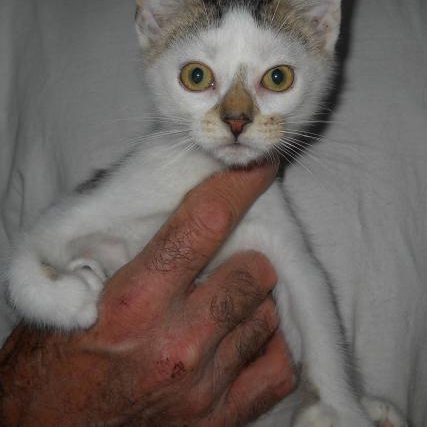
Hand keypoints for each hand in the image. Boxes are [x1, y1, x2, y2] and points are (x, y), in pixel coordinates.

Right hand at [0, 164, 294, 425]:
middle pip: (253, 272)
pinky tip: (245, 341)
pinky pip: (277, 370)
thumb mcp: (76, 287)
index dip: (238, 187)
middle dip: (246, 258)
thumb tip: (166, 194)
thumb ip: (124, 239)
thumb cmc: (58, 354)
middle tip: (227, 261)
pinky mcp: (217, 420)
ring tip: (225, 306)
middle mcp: (175, 343)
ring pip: (266, 317)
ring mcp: (202, 386)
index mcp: (135, 300)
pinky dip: (268, 348)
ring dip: (252, 304)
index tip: (256, 171)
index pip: (204, 223)